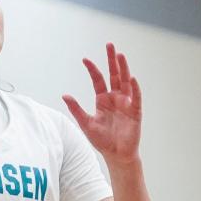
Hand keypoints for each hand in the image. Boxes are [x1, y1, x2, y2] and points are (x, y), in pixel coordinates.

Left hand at [64, 44, 142, 166]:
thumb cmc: (102, 140)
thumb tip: (64, 95)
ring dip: (123, 68)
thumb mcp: (86, 124)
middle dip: (112, 60)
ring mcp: (126, 103)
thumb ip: (76, 109)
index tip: (85, 59)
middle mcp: (115, 98)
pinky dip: (134, 88)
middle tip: (110, 45)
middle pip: (114, 75)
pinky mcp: (135, 111)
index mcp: (103, 100)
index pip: (98, 80)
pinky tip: (132, 78)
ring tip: (120, 55)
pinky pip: (135, 97)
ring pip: (125, 82)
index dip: (92, 69)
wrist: (116, 154)